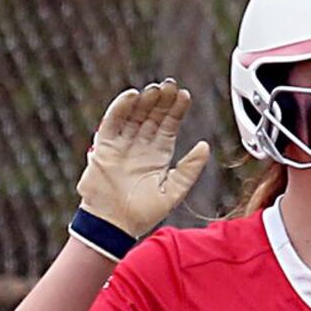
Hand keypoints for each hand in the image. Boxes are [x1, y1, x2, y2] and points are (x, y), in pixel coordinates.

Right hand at [77, 80, 210, 239]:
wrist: (115, 225)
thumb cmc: (142, 213)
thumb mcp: (173, 191)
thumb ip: (190, 169)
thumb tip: (205, 146)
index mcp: (158, 155)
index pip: (169, 126)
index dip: (177, 110)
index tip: (185, 96)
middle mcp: (141, 146)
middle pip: (152, 116)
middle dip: (162, 100)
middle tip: (171, 85)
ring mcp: (123, 144)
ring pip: (135, 115)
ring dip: (145, 101)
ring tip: (156, 88)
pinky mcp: (105, 146)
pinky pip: (113, 122)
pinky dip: (121, 107)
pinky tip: (133, 96)